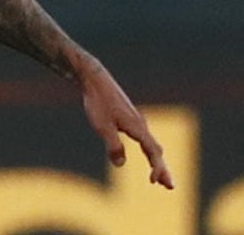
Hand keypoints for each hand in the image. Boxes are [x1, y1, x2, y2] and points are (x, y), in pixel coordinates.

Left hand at [78, 57, 173, 188]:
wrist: (94, 79)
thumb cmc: (97, 102)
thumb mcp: (102, 125)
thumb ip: (113, 145)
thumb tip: (120, 164)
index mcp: (137, 127)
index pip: (153, 152)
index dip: (157, 168)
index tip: (156, 182)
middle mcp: (141, 124)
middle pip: (156, 150)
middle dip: (162, 169)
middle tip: (170, 186)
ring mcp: (136, 120)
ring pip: (152, 144)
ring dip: (157, 161)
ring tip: (159, 177)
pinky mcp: (130, 118)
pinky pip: (145, 138)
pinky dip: (150, 150)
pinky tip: (148, 154)